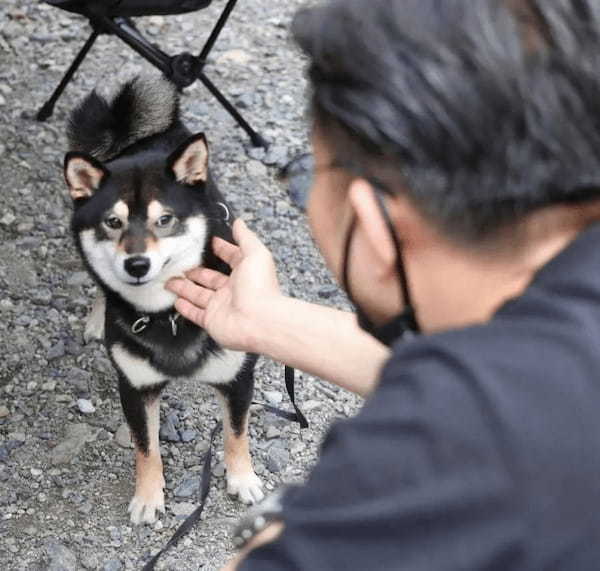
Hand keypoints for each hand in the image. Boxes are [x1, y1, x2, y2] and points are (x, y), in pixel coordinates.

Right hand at [166, 219, 282, 351]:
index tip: (209, 243)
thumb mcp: (256, 254)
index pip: (231, 258)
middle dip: (195, 270)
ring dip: (183, 287)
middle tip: (180, 263)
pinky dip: (186, 308)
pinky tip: (176, 301)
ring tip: (169, 280)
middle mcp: (232, 290)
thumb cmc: (260, 287)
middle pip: (210, 278)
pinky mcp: (212, 321)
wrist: (259, 321)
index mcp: (244, 273)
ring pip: (198, 294)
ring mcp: (221, 306)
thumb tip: (239, 222)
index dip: (221, 250)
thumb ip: (245, 238)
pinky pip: (196, 314)